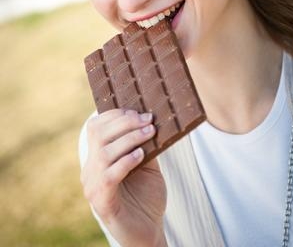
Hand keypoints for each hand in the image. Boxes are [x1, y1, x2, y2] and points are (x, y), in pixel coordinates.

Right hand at [80, 109, 167, 246]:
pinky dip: (126, 161)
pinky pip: (109, 176)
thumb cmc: (146, 198)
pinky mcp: (102, 202)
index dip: (115, 114)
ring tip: (150, 133)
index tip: (139, 111)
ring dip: (129, 138)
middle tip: (148, 120)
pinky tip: (141, 155)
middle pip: (99, 135)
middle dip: (125, 123)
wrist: (147, 233)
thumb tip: (149, 120)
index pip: (96, 127)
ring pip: (104, 152)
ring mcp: (93, 186)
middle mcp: (90, 170)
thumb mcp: (146, 164)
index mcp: (97, 158)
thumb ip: (142, 144)